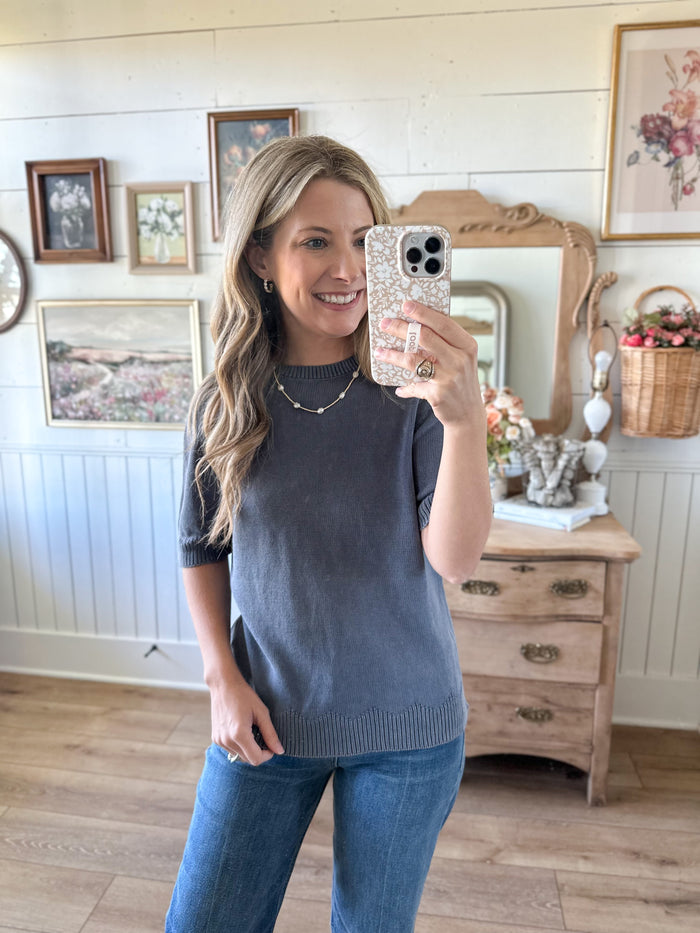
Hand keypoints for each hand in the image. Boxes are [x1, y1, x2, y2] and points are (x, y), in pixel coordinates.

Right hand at [209, 676, 283, 765]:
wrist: (223, 685)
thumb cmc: (244, 696)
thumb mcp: (262, 713)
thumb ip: (271, 734)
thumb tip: (280, 751)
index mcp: (239, 734)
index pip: (256, 759)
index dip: (267, 755)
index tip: (271, 744)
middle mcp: (227, 740)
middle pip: (248, 759)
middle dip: (259, 752)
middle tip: (263, 736)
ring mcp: (219, 740)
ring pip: (239, 756)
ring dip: (248, 749)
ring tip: (251, 731)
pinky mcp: (215, 738)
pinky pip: (231, 750)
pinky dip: (239, 745)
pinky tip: (242, 730)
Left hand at [374, 300, 483, 426]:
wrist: (468, 414)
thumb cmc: (461, 381)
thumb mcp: (462, 359)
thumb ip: (446, 344)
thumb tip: (417, 326)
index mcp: (467, 346)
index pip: (443, 323)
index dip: (423, 313)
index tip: (405, 304)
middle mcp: (460, 360)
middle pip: (425, 337)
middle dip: (401, 328)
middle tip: (385, 323)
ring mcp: (449, 377)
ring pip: (414, 360)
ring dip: (393, 355)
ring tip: (379, 351)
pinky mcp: (438, 394)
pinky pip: (414, 386)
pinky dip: (405, 387)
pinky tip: (398, 387)